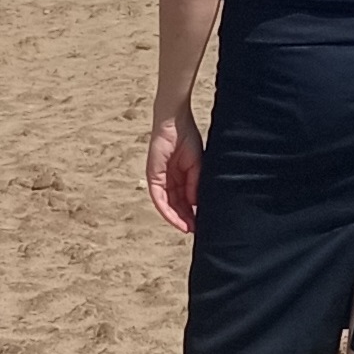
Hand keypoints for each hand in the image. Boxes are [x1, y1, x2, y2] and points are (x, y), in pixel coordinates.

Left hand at [146, 106, 203, 233]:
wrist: (176, 123)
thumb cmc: (187, 138)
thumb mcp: (196, 165)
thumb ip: (195, 184)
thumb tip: (195, 204)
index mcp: (179, 176)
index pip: (184, 199)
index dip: (191, 212)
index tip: (200, 223)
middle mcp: (168, 180)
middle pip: (175, 205)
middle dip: (184, 218)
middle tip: (195, 230)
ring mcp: (159, 179)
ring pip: (166, 205)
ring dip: (176, 218)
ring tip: (187, 228)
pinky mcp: (153, 177)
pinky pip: (159, 198)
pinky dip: (167, 210)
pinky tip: (177, 219)